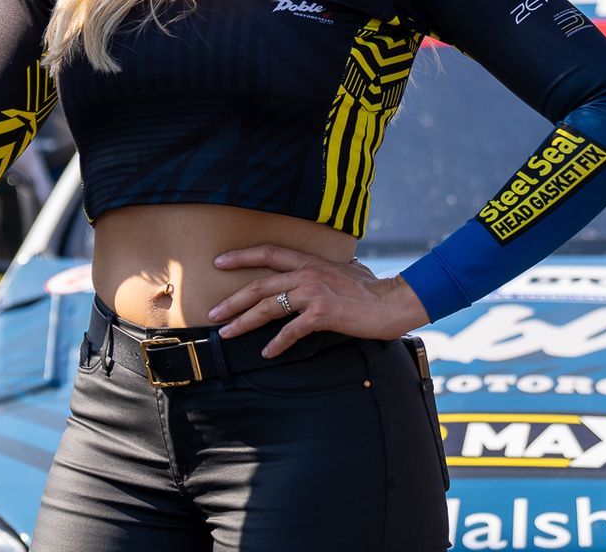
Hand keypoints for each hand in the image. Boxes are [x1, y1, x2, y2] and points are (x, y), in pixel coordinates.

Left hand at [206, 244, 431, 358]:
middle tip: (213, 311)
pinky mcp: (322, 313)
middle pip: (260, 284)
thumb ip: (334, 267)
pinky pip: (291, 330)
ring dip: (244, 321)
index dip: (242, 256)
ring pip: (268, 306)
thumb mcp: (348, 269)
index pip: (269, 253)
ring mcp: (313, 292)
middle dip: (233, 299)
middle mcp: (307, 273)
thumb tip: (338, 264)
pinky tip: (267, 352)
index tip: (219, 261)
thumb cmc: (373, 289)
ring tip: (227, 333)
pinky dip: (277, 343)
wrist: (392, 302)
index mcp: (310, 261)